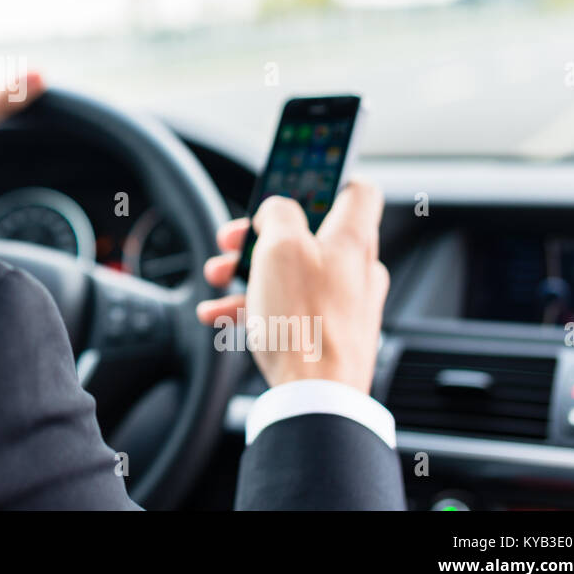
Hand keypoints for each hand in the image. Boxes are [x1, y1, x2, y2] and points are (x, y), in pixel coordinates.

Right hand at [194, 182, 389, 392]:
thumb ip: (278, 214)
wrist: (316, 397)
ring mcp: (342, 304)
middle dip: (262, 232)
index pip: (356, 189)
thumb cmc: (305, 323)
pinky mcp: (327, 333)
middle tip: (233, 239)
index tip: (296, 177)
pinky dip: (254, 304)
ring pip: (292, 271)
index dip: (326, 176)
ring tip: (217, 278)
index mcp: (352, 240)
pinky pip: (287, 307)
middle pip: (308, 232)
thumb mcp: (280, 248)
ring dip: (249, 269)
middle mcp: (355, 269)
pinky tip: (220, 314)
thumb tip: (277, 207)